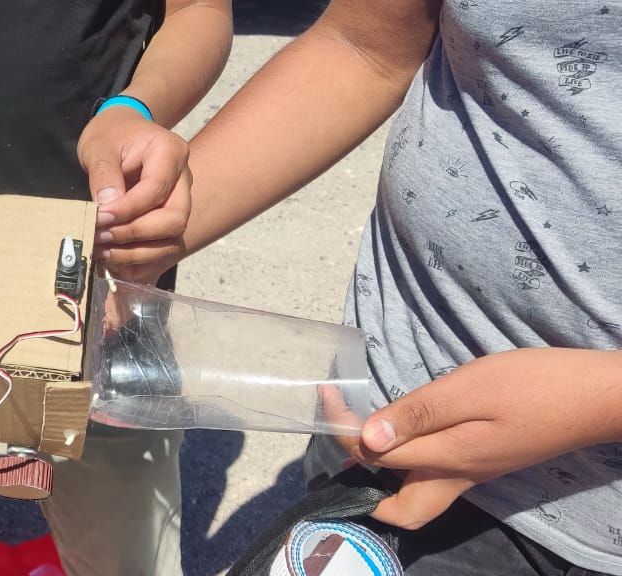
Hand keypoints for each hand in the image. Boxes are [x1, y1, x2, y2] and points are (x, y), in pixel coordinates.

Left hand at [77, 107, 191, 283]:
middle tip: (100, 237)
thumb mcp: (99, 147)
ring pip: (172, 241)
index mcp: (171, 153)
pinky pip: (163, 252)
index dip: (127, 210)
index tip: (100, 218)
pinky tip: (113, 260)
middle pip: (174, 220)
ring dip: (136, 253)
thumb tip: (107, 208)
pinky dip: (139, 263)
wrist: (121, 134)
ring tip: (102, 251)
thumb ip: (104, 174)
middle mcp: (183, 181)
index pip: (156, 190)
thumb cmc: (111, 136)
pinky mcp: (168, 222)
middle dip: (135, 234)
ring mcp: (180, 204)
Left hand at [336, 348, 621, 529]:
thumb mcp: (469, 389)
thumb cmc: (536, 386)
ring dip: (387, 477)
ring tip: (368, 438)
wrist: (600, 396)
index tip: (327, 396)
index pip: (376, 458)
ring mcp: (476, 471)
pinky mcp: (489, 459)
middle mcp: (458, 477)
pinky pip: (439, 474)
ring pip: (420, 496)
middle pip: (402, 510)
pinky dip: (413, 461)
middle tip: (346, 444)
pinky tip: (409, 430)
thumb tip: (365, 439)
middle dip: (365, 488)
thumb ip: (417, 414)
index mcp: (448, 461)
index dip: (343, 430)